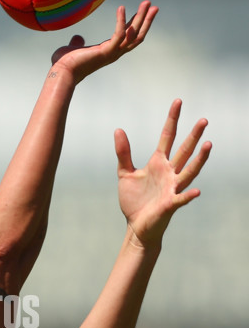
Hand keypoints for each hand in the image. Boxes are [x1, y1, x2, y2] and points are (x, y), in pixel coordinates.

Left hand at [50, 0, 157, 83]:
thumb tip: (77, 38)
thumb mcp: (74, 48)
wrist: (61, 73)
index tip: (142, 11)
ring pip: (133, 35)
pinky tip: (121, 7)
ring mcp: (111, 53)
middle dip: (145, 20)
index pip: (127, 37)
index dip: (135, 24)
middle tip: (153, 6)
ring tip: (146, 3)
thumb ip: (78, 43)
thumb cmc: (65, 63)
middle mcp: (114, 53)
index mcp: (108, 51)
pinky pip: (119, 34)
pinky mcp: (106, 52)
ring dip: (141, 18)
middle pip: (136, 36)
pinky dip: (121, 21)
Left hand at [116, 99, 211, 245]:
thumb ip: (123, 153)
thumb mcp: (125, 173)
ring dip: (199, 160)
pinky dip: (188, 195)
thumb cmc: (134, 201)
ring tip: (209, 145)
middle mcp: (169, 173)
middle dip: (193, 136)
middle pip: (183, 151)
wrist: (136, 225)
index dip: (172, 119)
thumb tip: (118, 129)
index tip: (178, 101)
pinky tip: (197, 191)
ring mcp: (172, 188)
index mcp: (158, 163)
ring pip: (189, 171)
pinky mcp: (170, 204)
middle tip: (204, 120)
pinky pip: (181, 198)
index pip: (168, 136)